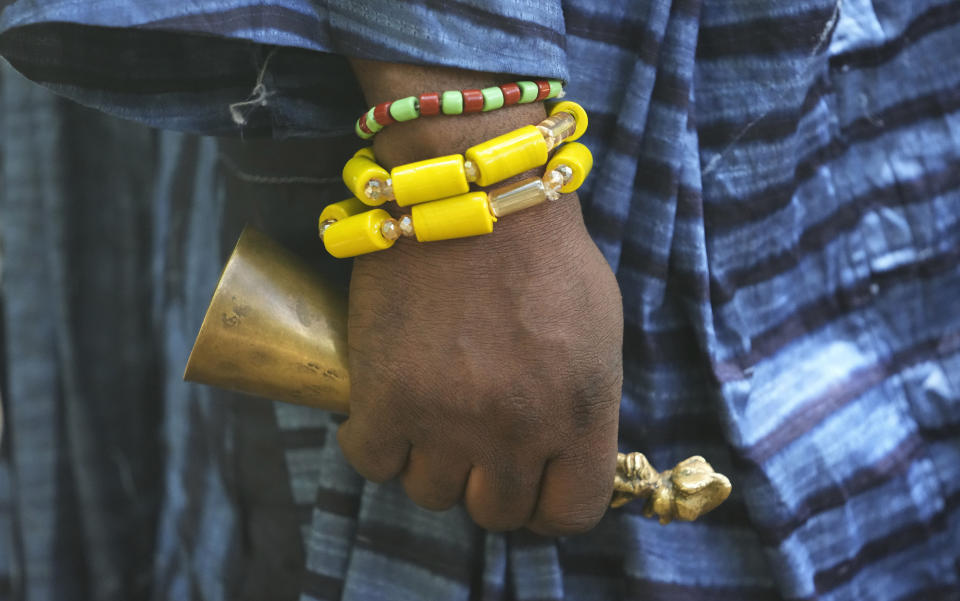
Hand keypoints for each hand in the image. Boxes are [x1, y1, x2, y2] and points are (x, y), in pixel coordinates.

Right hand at [338, 190, 623, 533]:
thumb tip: (564, 453)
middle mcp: (518, 431)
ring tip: (428, 413)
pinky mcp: (385, 399)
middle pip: (495, 513)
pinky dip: (375, 442)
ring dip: (429, 461)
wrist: (469, 189)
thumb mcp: (599, 332)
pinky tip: (384, 407)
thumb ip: (587, 405)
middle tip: (473, 440)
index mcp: (582, 414)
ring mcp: (449, 421)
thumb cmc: (542, 253)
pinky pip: (372, 462)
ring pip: (430, 494)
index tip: (528, 481)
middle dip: (486, 482)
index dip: (546, 503)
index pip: (570, 513)